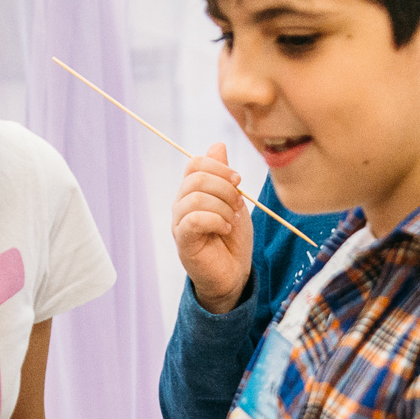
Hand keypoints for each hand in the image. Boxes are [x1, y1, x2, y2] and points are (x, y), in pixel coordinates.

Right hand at [173, 142, 252, 311]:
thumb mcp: (234, 202)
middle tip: (238, 203)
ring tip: (232, 220)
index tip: (238, 181)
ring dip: (222, 206)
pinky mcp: (183, 241)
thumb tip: (218, 145)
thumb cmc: (232, 239)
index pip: (195, 164)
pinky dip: (215, 220)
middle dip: (224, 187)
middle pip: (195, 178)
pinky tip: (225, 229)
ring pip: (195, 198)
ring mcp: (180, 223)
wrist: (233, 273)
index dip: (218, 167)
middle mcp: (182, 204)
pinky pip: (193, 220)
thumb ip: (224, 176)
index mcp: (193, 192)